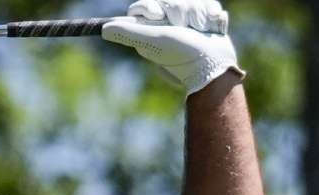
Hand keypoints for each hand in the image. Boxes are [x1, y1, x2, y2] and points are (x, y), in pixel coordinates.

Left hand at [101, 0, 243, 94]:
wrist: (215, 64)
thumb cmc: (182, 54)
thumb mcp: (152, 41)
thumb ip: (129, 33)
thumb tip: (103, 30)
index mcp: (151, 29)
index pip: (146, 5)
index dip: (152, 7)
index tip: (158, 16)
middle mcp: (168, 25)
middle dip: (180, 11)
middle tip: (183, 27)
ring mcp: (187, 22)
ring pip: (191, 0)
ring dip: (198, 14)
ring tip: (200, 30)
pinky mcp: (205, 20)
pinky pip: (207, 3)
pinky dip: (211, 14)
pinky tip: (211, 27)